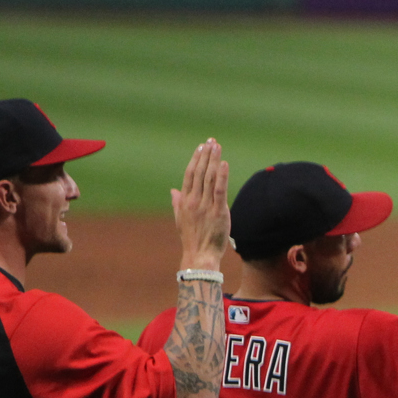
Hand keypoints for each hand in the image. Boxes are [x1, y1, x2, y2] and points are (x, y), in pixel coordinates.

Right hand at [172, 139, 229, 270]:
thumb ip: (177, 203)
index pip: (190, 175)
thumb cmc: (192, 239)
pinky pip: (219, 190)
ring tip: (217, 147)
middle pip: (199, 172)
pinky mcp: (218, 212)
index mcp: (184, 201)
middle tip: (211, 142)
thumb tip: (173, 190)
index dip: (196, 159)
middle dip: (205, 155)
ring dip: (213, 160)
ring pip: (209, 178)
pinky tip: (224, 164)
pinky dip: (221, 176)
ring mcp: (205, 206)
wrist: (199, 256)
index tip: (201, 147)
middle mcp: (193, 200)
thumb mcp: (180, 219)